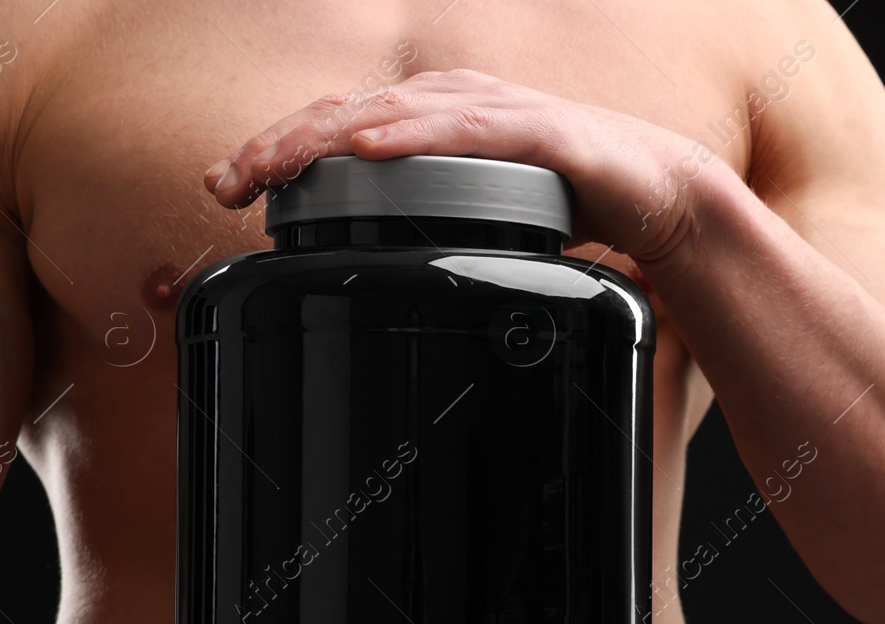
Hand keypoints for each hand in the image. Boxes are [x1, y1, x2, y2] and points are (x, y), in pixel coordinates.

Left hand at [203, 69, 728, 266]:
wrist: (657, 193)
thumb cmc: (570, 200)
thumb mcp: (478, 213)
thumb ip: (426, 220)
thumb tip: (366, 261)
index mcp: (433, 117)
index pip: (338, 126)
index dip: (278, 150)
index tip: (227, 186)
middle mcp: (454, 101)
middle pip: (346, 114)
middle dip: (279, 146)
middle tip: (228, 180)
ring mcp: (493, 110)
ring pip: (389, 114)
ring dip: (324, 138)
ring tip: (273, 164)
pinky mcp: (537, 129)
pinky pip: (464, 129)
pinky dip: (412, 135)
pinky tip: (370, 145)